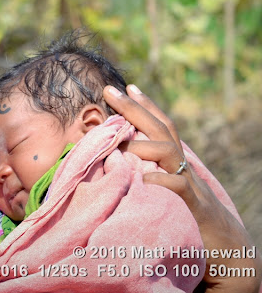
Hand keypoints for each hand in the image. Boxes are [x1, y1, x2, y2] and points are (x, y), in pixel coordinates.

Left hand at [104, 84, 260, 292]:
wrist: (230, 253)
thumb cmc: (189, 222)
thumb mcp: (166, 194)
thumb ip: (147, 176)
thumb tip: (117, 163)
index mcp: (176, 164)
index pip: (161, 127)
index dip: (145, 106)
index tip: (126, 87)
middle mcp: (183, 168)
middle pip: (162, 130)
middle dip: (135, 108)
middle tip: (110, 89)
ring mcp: (190, 185)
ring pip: (169, 152)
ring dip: (143, 144)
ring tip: (121, 144)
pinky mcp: (194, 208)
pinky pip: (178, 187)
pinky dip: (160, 181)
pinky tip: (143, 179)